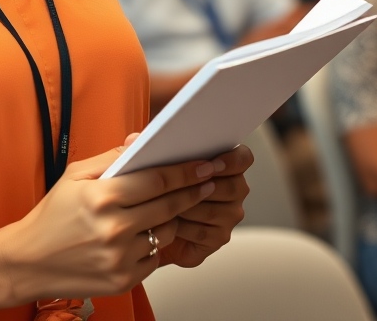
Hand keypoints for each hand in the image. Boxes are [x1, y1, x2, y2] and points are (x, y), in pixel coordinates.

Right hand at [0, 136, 226, 303]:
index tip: (204, 165)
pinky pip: (154, 256)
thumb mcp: (74, 176)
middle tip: (208, 181)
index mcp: (101, 197)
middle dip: (193, 191)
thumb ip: (110, 158)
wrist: (29, 261)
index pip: (157, 180)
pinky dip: (153, 244)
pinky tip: (141, 234)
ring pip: (166, 232)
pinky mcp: (124, 280)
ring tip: (165, 209)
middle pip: (169, 206)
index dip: (185, 172)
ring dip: (171, 219)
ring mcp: (120, 258)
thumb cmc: (52, 215)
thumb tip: (140, 141)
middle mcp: (114, 228)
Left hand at [157, 143, 252, 269]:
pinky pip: (205, 232)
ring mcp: (229, 215)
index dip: (232, 160)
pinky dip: (185, 226)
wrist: (151, 221)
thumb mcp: (150, 161)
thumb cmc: (156, 184)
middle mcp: (234, 190)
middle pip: (234, 186)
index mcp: (225, 164)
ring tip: (166, 202)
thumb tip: (134, 139)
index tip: (212, 162)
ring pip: (216, 210)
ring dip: (190, 206)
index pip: (243, 157)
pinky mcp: (218, 237)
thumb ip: (146, 146)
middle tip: (182, 184)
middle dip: (206, 185)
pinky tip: (169, 221)